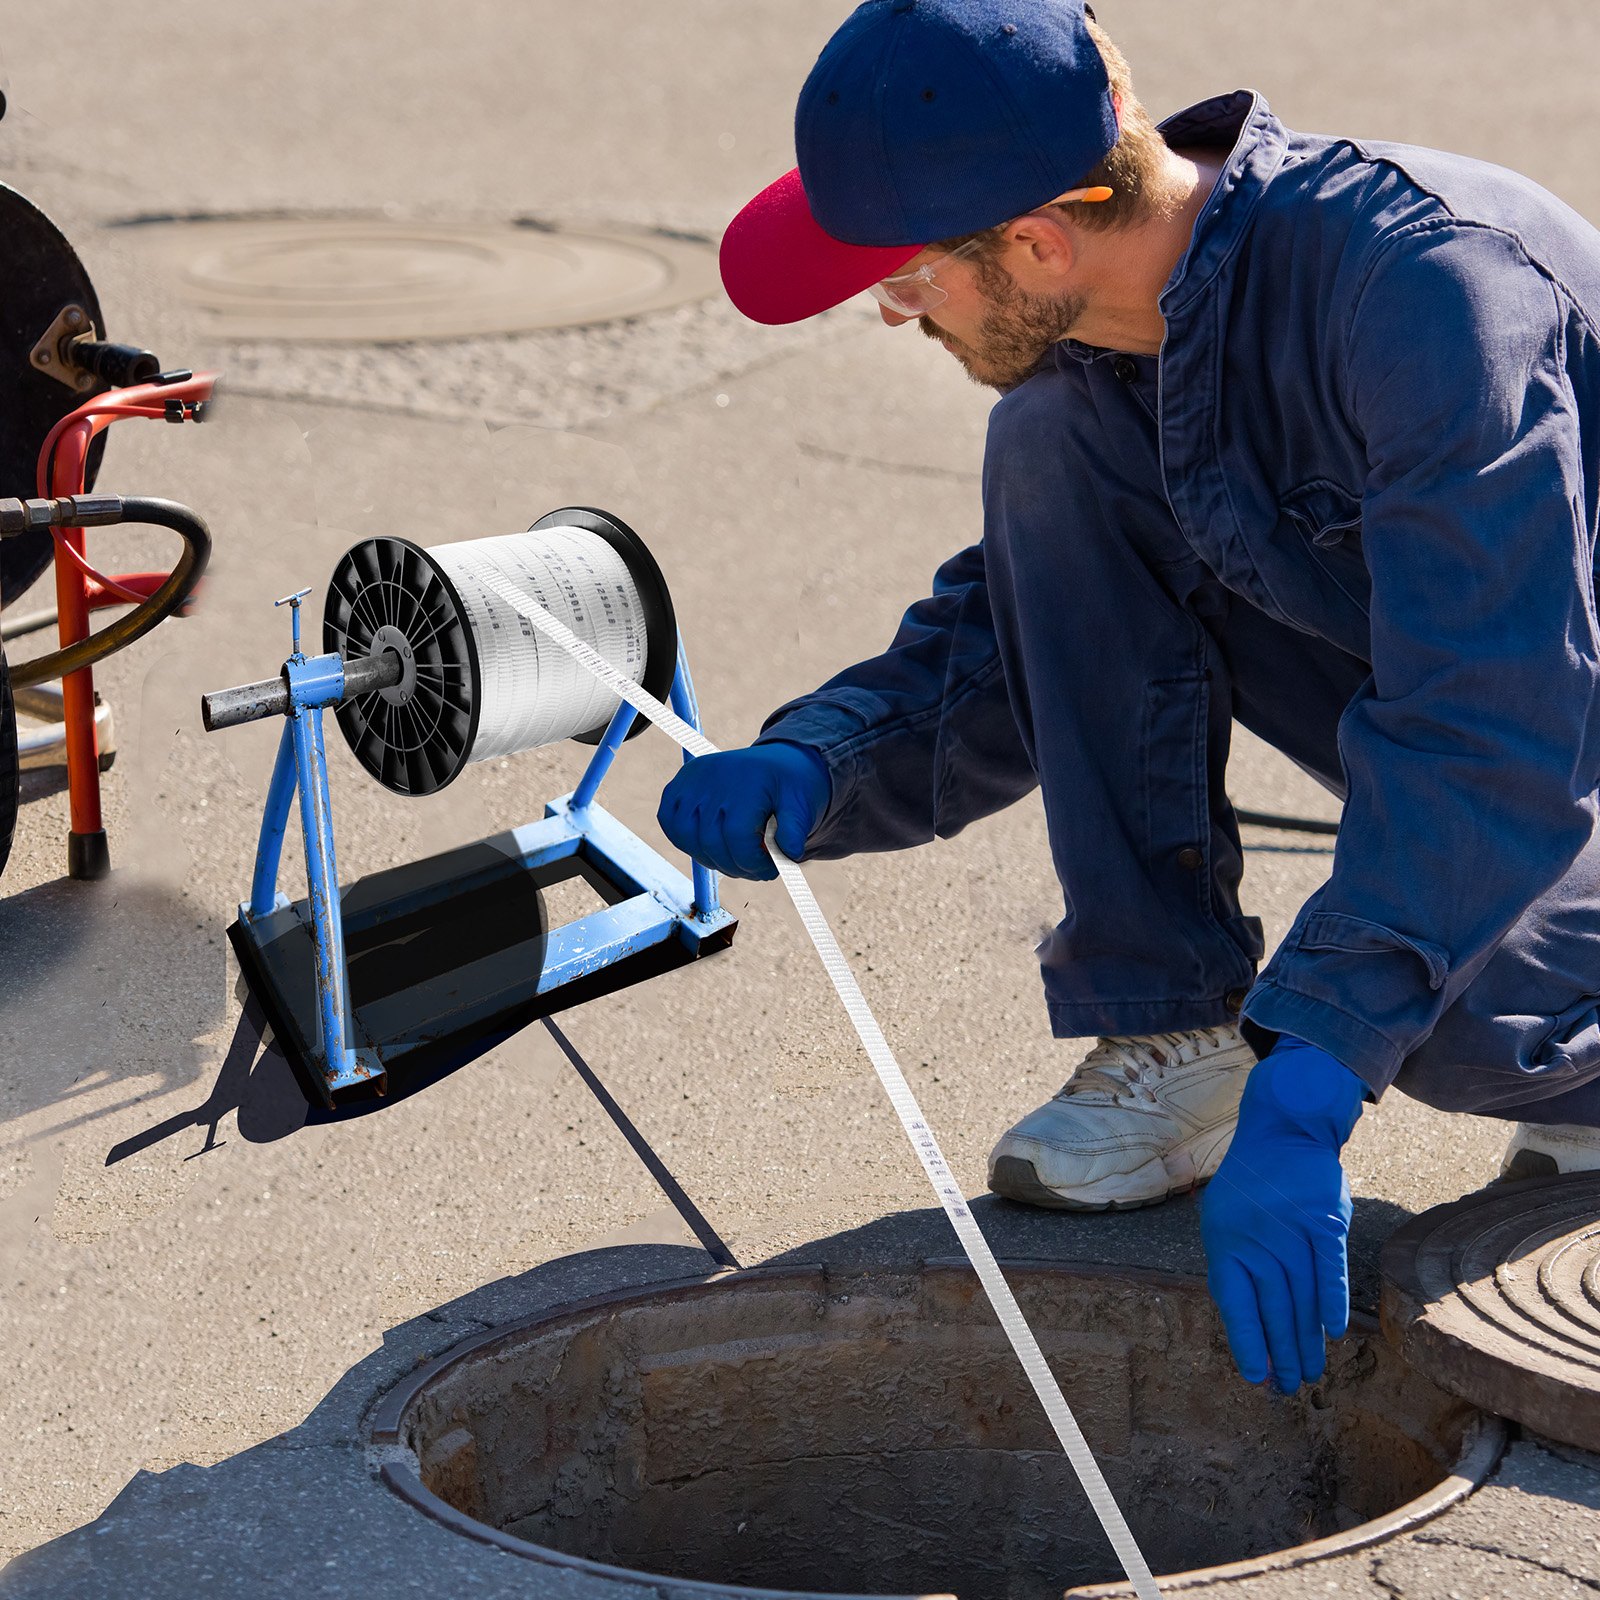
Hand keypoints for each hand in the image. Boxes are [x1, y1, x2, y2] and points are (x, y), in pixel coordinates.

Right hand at [656, 741, 830, 879]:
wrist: (778, 762)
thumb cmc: (791, 786)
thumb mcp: (803, 805)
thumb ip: (796, 831)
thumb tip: (789, 856)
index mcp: (747, 780)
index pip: (737, 836)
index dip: (753, 863)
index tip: (770, 870)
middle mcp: (713, 776)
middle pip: (711, 841)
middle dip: (735, 866)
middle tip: (754, 869)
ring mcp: (692, 780)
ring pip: (686, 836)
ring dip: (710, 858)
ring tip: (735, 857)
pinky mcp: (679, 785)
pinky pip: (670, 822)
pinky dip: (685, 841)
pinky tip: (710, 846)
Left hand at [1201, 1035, 1366, 1392]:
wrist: (1283, 1133)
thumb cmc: (1250, 1186)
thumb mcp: (1223, 1221)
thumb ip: (1235, 1267)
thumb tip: (1246, 1324)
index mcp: (1227, 1243)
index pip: (1236, 1303)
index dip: (1247, 1341)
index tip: (1257, 1376)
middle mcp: (1258, 1240)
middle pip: (1272, 1307)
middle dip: (1281, 1352)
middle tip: (1290, 1387)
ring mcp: (1292, 1230)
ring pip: (1300, 1296)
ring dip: (1306, 1338)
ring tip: (1311, 1372)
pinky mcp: (1325, 1221)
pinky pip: (1329, 1267)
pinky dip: (1331, 1299)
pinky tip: (1333, 1331)